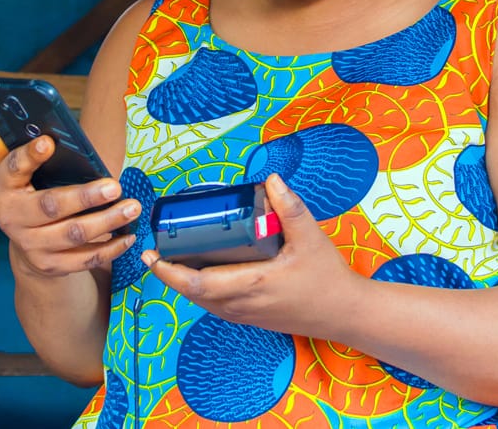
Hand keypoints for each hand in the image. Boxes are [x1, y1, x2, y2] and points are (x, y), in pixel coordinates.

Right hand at [0, 135, 140, 279]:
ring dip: (107, 221)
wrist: (26, 242)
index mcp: (2, 188)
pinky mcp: (51, 266)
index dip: (29, 156)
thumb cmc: (33, 193)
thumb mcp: (25, 173)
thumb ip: (30, 154)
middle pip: (51, 206)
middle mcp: (12, 218)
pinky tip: (128, 235)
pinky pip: (84, 259)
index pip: (13, 169)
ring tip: (132, 207)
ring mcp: (31, 246)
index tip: (48, 142)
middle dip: (85, 197)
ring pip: (73, 233)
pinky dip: (110, 247)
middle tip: (115, 186)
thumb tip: (44, 136)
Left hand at [141, 174, 357, 336]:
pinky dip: (201, 290)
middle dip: (169, 274)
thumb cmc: (327, 277)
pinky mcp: (252, 317)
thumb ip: (290, 207)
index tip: (152, 254)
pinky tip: (202, 272)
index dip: (169, 271)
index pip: (198, 283)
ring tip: (171, 259)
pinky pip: (216, 305)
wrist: (346, 313)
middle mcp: (242, 305)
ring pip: (203, 302)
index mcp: (251, 285)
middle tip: (154, 250)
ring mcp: (246, 315)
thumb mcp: (310, 236)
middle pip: (192, 294)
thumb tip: (271, 179)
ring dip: (184, 283)